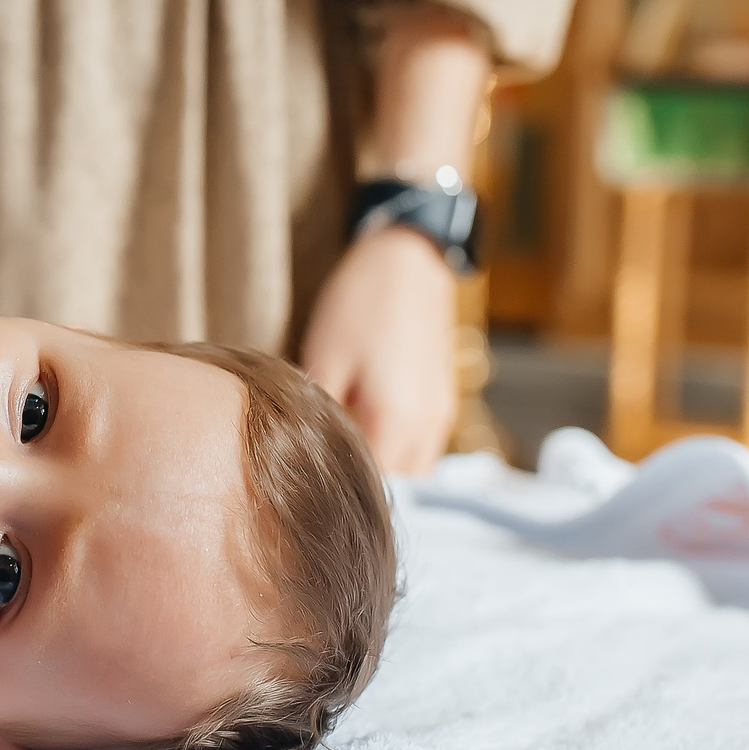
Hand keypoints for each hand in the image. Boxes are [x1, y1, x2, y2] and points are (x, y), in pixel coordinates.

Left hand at [298, 226, 463, 475]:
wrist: (407, 259)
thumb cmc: (361, 303)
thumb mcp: (325, 358)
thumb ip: (321, 417)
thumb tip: (304, 454)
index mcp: (397, 420)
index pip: (371, 485)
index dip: (339, 489)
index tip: (306, 487)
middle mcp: (428, 426)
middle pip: (397, 487)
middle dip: (363, 483)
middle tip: (320, 470)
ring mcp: (442, 415)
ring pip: (413, 471)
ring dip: (383, 468)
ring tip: (344, 446)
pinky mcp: (444, 402)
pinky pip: (422, 447)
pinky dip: (397, 449)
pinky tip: (366, 426)